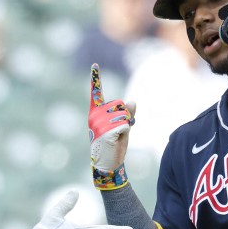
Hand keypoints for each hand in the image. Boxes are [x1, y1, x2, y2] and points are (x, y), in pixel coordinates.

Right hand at [89, 64, 134, 188]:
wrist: (108, 164)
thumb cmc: (113, 145)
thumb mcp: (120, 126)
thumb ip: (126, 114)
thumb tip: (132, 101)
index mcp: (95, 113)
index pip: (96, 93)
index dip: (96, 78)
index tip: (94, 65)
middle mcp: (95, 116)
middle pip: (120, 104)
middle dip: (125, 116)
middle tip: (117, 131)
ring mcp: (100, 124)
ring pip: (125, 115)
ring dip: (127, 125)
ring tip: (116, 137)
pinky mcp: (107, 131)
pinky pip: (126, 125)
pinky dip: (126, 132)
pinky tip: (117, 140)